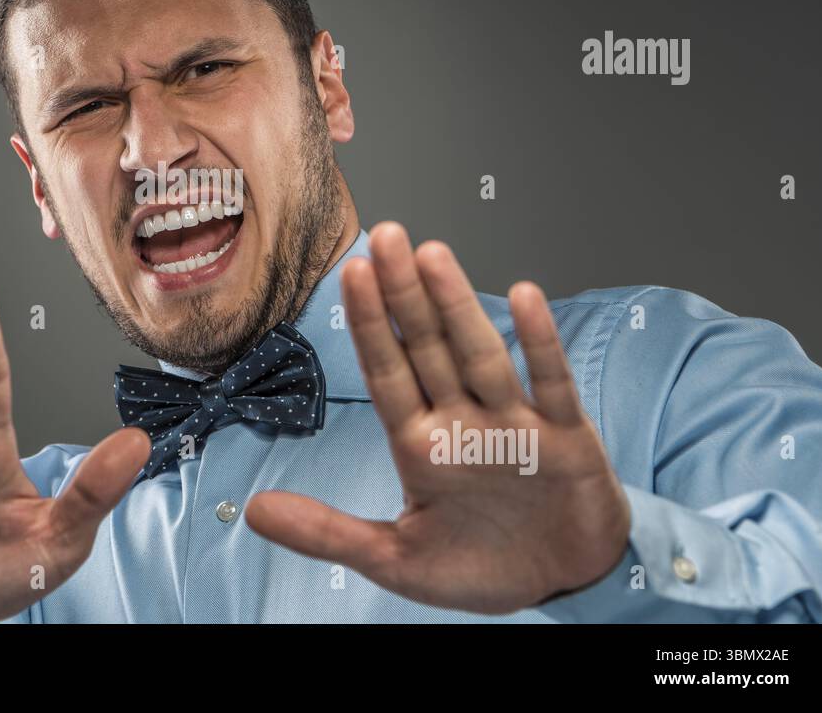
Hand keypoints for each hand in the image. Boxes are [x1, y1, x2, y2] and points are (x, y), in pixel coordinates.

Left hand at [245, 222, 629, 613]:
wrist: (565, 584)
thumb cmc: (480, 568)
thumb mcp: (396, 561)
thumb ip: (328, 534)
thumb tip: (254, 511)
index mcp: (421, 445)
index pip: (386, 373)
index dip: (370, 325)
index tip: (351, 272)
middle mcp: (463, 422)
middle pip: (428, 348)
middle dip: (405, 294)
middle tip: (385, 235)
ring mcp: (515, 424)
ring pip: (481, 354)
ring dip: (458, 306)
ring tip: (432, 255)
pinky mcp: (567, 437)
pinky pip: (552, 383)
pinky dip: (541, 342)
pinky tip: (524, 296)